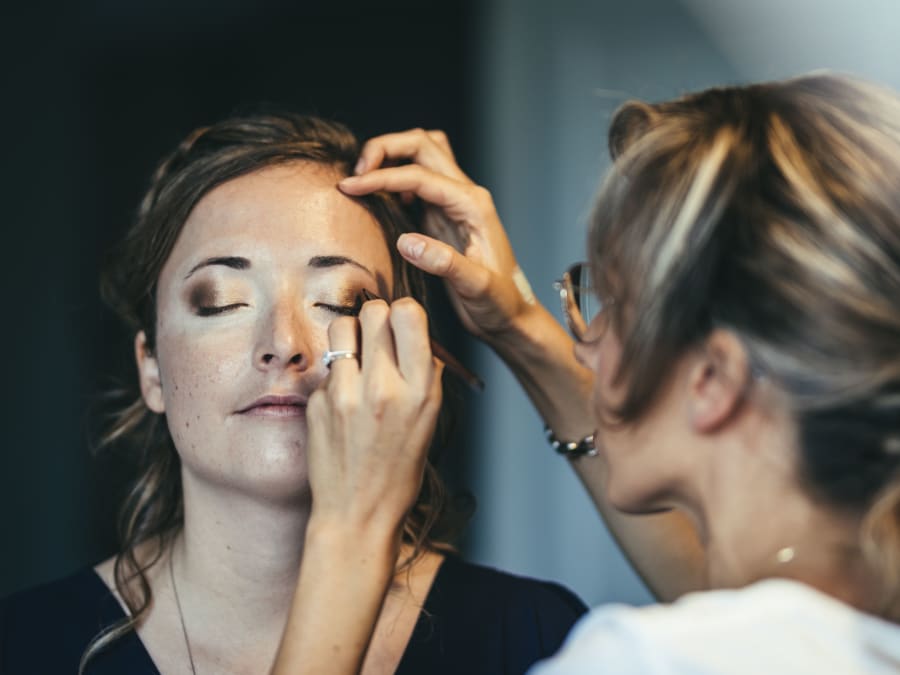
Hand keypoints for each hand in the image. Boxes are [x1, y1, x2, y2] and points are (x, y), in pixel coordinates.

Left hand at [306, 297, 443, 536]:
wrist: (358, 512)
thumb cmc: (399, 468)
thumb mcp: (429, 419)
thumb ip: (423, 372)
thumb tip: (412, 332)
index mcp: (419, 391)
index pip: (407, 313)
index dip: (404, 313)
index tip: (402, 325)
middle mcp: (383, 387)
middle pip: (373, 311)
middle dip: (377, 317)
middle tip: (378, 337)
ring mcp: (345, 394)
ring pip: (342, 326)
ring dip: (352, 335)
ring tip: (358, 359)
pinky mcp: (318, 402)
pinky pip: (327, 365)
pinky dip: (337, 374)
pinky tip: (343, 400)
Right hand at [339, 129, 537, 340]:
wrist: (510, 316)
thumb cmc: (499, 303)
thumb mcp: (476, 288)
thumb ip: (444, 263)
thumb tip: (405, 241)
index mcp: (473, 205)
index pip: (419, 175)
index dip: (381, 177)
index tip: (349, 187)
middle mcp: (465, 196)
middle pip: (422, 145)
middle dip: (384, 149)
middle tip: (354, 175)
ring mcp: (454, 203)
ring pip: (422, 155)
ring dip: (391, 156)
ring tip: (364, 178)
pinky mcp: (443, 215)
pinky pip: (418, 180)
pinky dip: (396, 176)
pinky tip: (380, 198)